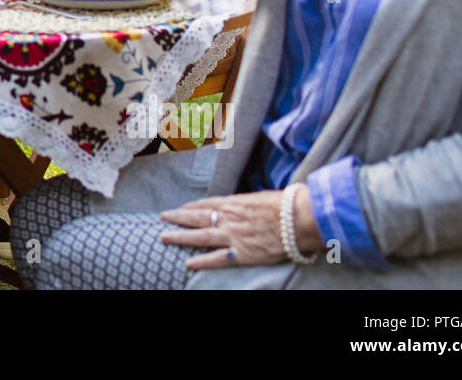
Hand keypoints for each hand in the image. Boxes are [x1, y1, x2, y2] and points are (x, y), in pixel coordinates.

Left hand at [159, 191, 289, 269]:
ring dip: (180, 237)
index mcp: (234, 202)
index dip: (191, 206)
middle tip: (162, 217)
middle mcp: (228, 218)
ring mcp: (233, 236)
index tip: (180, 208)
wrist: (298, 218)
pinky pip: (217, 258)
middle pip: (196, 217)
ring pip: (199, 236)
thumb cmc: (286, 204)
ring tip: (163, 237)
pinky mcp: (242, 254)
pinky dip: (202, 262)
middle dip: (177, 217)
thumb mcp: (262, 197)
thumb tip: (243, 204)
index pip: (206, 203)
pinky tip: (188, 264)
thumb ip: (247, 202)